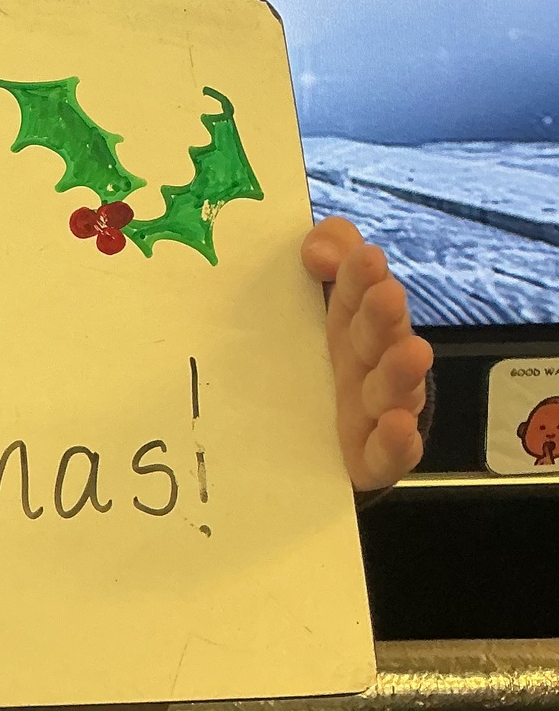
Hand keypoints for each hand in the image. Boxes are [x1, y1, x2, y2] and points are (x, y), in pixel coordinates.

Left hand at [301, 216, 433, 491]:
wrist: (298, 439)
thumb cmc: (310, 352)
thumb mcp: (307, 291)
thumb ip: (322, 252)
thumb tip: (318, 253)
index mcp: (349, 319)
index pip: (356, 290)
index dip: (360, 273)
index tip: (366, 256)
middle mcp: (367, 361)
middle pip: (378, 337)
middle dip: (384, 316)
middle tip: (388, 295)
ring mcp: (371, 411)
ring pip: (390, 392)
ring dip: (401, 374)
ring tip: (413, 353)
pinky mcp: (369, 459)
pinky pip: (386, 454)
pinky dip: (397, 442)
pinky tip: (399, 425)